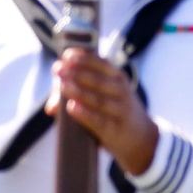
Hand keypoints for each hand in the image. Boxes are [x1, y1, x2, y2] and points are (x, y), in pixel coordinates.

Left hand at [49, 49, 159, 176]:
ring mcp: (120, 110)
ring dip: (79, 91)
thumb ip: (77, 96)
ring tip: (63, 85)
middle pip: (98, 80)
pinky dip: (85, 113)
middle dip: (77, 73)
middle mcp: (121, 91)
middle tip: (59, 69)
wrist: (141, 138)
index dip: (84, 58)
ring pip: (98, 99)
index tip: (66, 55)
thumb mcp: (105, 97)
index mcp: (117, 77)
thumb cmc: (115, 112)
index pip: (102, 63)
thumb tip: (50, 107)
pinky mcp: (115, 130)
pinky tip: (72, 108)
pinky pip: (99, 120)